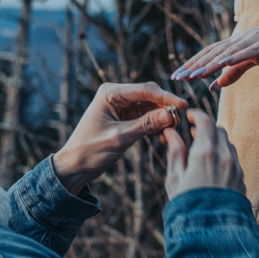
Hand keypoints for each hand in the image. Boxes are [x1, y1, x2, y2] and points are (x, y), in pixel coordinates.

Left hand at [53, 82, 185, 194]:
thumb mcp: (120, 138)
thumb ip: (146, 125)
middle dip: (165, 107)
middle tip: (178, 122)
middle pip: (150, 95)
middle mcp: (116, 95)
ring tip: (171, 131)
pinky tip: (162, 135)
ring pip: (150, 106)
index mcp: (110, 93)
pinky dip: (155, 124)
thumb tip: (171, 115)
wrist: (74, 166)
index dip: (166, 98)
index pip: (145, 90)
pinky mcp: (125, 117)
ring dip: (161, 117)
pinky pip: (146, 116)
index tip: (184, 105)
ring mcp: (121, 105)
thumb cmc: (91, 151)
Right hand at [163, 110, 244, 199]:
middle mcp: (224, 156)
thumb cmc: (187, 205)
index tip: (188, 116)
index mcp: (205, 153)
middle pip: (218, 129)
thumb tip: (171, 133)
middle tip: (193, 132)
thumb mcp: (174, 178)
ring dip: (215, 140)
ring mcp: (235, 167)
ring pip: (227, 143)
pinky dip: (223, 154)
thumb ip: (175, 152)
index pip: (205, 121)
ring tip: (201, 149)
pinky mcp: (241, 178)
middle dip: (205, 127)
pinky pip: (233, 158)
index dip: (196, 114)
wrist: (210, 231)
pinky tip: (211, 165)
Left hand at [170, 21, 258, 90]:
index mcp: (230, 46)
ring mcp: (248, 42)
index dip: (191, 65)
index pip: (206, 55)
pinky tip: (224, 62)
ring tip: (196, 73)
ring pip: (225, 53)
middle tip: (178, 77)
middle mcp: (235, 42)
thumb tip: (212, 87)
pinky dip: (235, 56)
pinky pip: (246, 51)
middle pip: (210, 54)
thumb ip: (231, 73)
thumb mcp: (247, 62)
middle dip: (194, 66)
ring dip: (210, 63)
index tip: (176, 76)